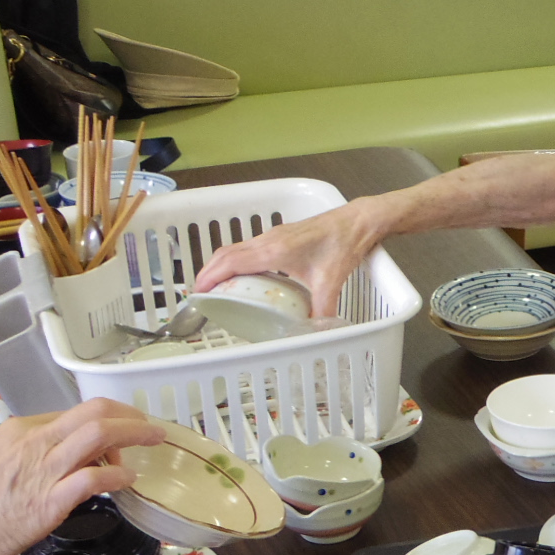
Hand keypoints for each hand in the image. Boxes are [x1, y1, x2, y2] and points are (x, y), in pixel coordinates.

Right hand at [0, 399, 164, 554]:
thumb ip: (28, 455)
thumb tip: (59, 456)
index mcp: (20, 430)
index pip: (75, 413)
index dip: (106, 420)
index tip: (121, 434)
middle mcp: (33, 442)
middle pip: (95, 412)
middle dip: (130, 415)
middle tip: (150, 427)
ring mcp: (42, 471)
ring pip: (99, 435)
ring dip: (134, 435)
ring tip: (153, 442)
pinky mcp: (47, 502)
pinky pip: (93, 480)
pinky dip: (118, 476)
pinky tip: (129, 481)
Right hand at [194, 198, 386, 317]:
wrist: (358, 220)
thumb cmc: (344, 243)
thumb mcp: (331, 282)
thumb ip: (321, 310)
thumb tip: (313, 333)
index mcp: (274, 250)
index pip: (230, 261)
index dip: (209, 276)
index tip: (197, 292)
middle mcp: (268, 240)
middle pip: (225, 254)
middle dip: (208, 272)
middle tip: (200, 294)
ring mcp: (273, 236)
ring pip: (235, 248)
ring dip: (220, 265)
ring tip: (215, 287)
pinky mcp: (280, 235)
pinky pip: (248, 247)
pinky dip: (237, 260)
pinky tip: (244, 276)